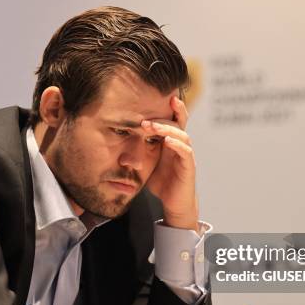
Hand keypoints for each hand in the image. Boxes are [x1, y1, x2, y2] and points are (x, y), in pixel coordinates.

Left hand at [144, 97, 198, 232]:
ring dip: (167, 129)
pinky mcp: (189, 167)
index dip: (165, 109)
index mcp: (170, 142)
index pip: (171, 120)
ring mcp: (186, 155)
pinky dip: (177, 145)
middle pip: (179, 122)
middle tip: (145, 118)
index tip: (150, 100)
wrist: (175, 204)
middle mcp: (180, 145)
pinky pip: (186, 152)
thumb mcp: (146, 163)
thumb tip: (116, 140)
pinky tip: (167, 141)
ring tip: (152, 127)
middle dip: (163, 117)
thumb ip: (137, 151)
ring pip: (182, 135)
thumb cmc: (161, 183)